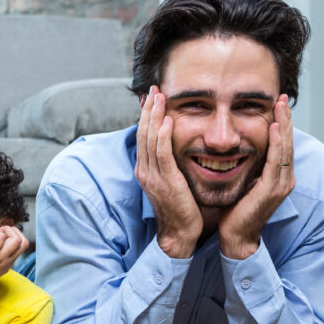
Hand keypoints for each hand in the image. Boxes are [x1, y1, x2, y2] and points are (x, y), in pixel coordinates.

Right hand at [135, 86, 201, 257]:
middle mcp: (145, 170)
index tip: (152, 98)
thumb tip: (177, 149)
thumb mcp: (172, 183)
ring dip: (154, 116)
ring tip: (159, 97)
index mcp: (146, 170)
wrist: (179, 234)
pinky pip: (162, 154)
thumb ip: (171, 165)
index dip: (147, 116)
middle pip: (143, 133)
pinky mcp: (164, 181)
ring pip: (150, 140)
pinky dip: (163, 136)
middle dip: (148, 110)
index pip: (144, 137)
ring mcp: (152, 176)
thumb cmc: (180, 210)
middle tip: (153, 89)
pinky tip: (167, 121)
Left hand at [219, 94, 294, 258]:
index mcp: (276, 176)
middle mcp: (283, 177)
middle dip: (285, 118)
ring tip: (280, 105)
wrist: (235, 237)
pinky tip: (274, 128)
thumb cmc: (234, 211)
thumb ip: (244, 166)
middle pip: (287, 141)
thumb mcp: (241, 182)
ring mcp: (280, 183)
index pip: (280, 144)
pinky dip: (277, 143)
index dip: (279, 124)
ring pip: (285, 147)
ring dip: (284, 125)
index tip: (275, 105)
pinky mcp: (272, 189)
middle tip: (281, 97)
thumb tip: (232, 148)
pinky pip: (277, 161)